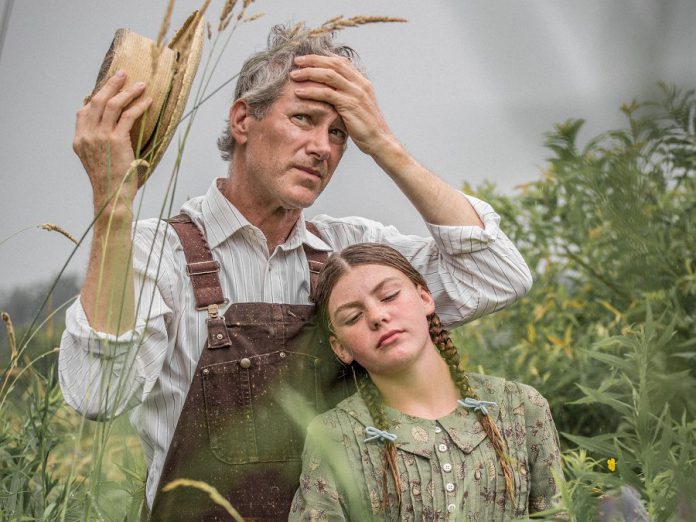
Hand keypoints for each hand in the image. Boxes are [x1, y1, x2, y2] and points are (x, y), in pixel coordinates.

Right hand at [73, 70, 151, 212]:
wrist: (112, 196)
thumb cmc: (109, 180)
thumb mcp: (96, 159)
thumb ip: (98, 142)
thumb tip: (111, 127)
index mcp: (79, 140)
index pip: (84, 111)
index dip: (97, 96)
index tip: (109, 87)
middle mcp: (87, 136)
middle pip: (97, 101)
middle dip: (111, 85)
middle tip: (123, 74)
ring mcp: (100, 137)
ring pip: (113, 105)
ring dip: (128, 92)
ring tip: (141, 84)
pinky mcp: (117, 141)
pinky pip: (128, 117)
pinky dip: (139, 106)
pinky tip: (148, 101)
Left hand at [289, 55, 395, 156]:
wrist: (379, 140)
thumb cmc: (366, 127)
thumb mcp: (358, 106)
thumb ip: (346, 95)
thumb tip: (329, 92)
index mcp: (362, 81)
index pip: (340, 62)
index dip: (322, 57)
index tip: (307, 59)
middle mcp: (360, 83)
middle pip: (333, 63)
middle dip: (313, 60)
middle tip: (296, 61)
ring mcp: (355, 93)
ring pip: (328, 75)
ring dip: (309, 73)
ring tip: (294, 75)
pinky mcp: (349, 105)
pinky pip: (326, 94)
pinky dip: (311, 91)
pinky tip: (299, 92)